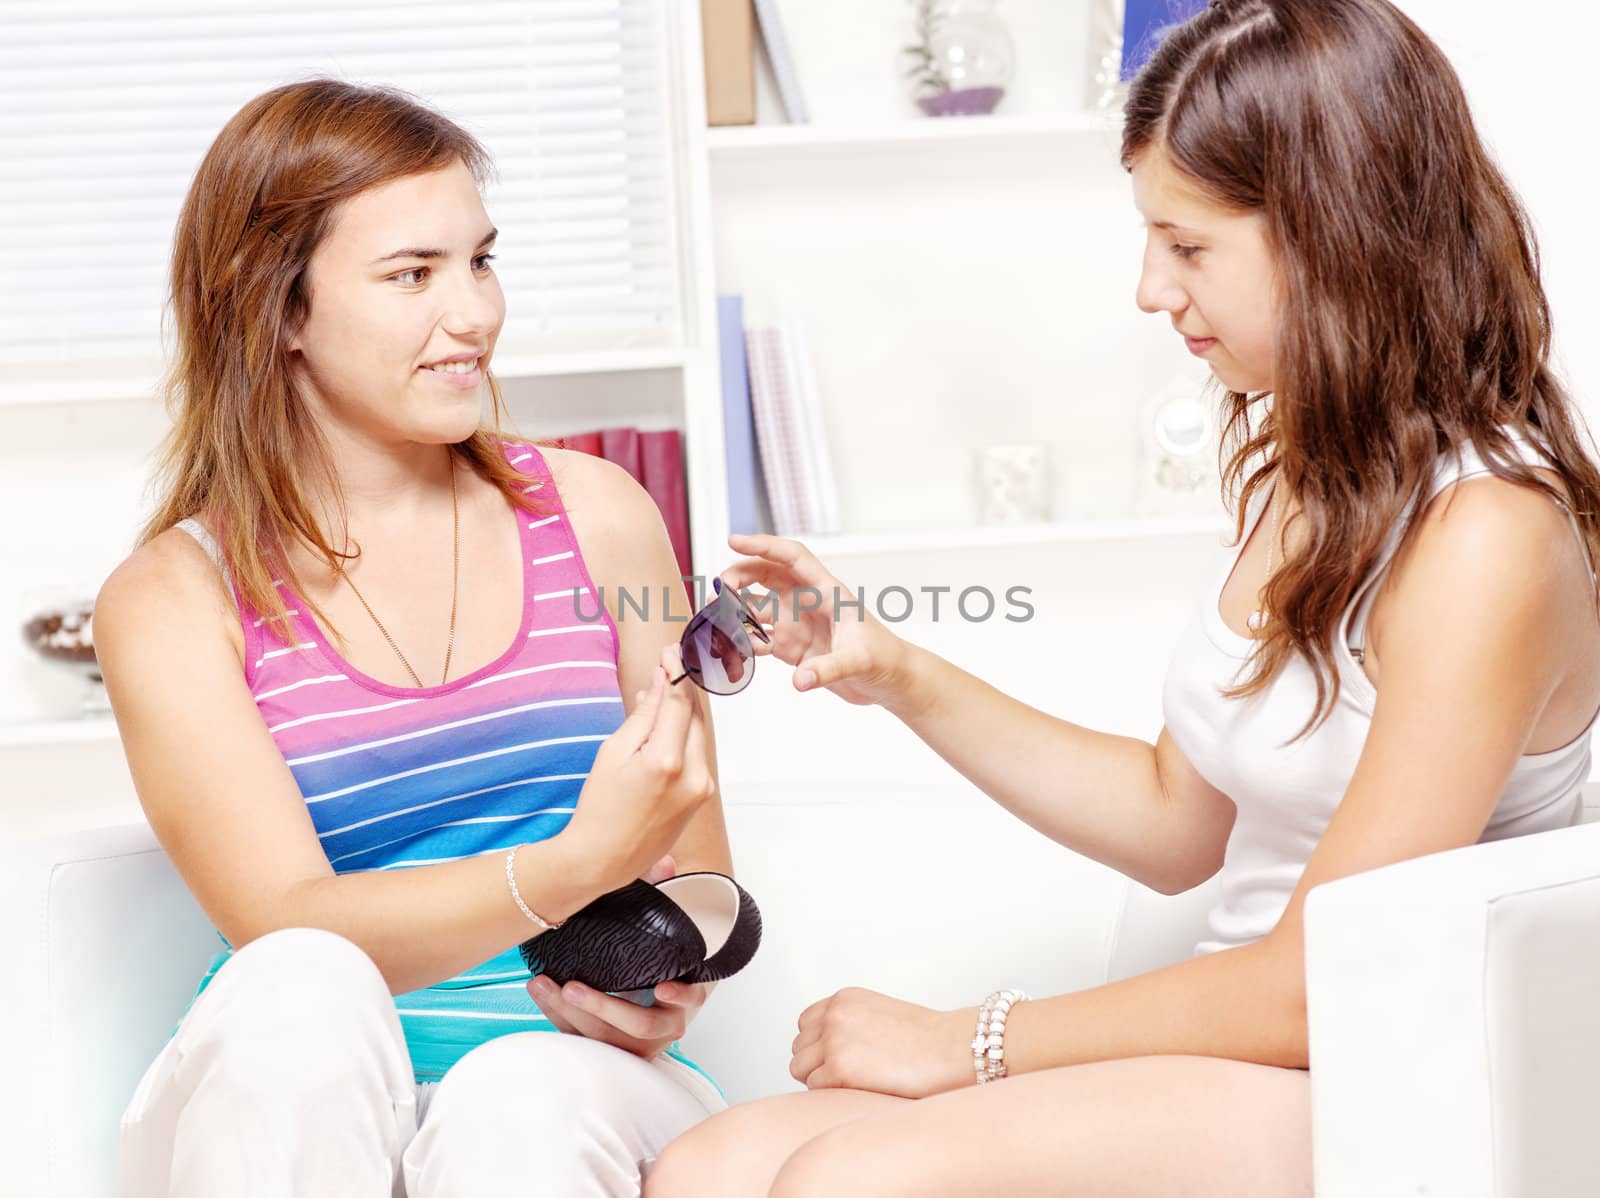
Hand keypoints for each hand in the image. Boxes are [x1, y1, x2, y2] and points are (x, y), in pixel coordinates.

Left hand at [526, 855, 712, 1058]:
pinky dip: (558, 1016)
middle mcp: (666, 1024)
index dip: (679, 996)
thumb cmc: (660, 956)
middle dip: (602, 1007)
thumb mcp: (665, 927)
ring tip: (542, 984)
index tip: (662, 987)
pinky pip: (584, 1038)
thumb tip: (666, 861)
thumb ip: (664, 893)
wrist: (653, 991)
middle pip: (638, 1025)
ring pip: (605, 1038)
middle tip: (571, 987)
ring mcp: (638, 1042)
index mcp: (688, 993)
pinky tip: (540, 991)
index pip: (689, 999)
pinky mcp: (609, 1047)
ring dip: (569, 1014)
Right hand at [527, 974, 711, 1059]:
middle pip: (607, 1035)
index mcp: (622, 1044)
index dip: (557, 1013)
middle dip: (572, 1012)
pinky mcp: (697, 999)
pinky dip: (676, 996)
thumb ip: (584, 990)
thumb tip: (539, 972)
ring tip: (574, 988)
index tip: (535, 985)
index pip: (585, 1037)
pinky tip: (662, 988)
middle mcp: (647, 1041)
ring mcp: (673, 1022)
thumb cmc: (645, 981)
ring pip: (642, 1026)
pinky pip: (688, 1001)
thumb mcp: (615, 990)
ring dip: (605, 1008)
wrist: (695, 968)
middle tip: (547, 984)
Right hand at [558, 644, 715, 891]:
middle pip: (696, 716)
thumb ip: (644, 715)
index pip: (681, 702)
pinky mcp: (702, 797)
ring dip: (682, 712)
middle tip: (665, 664)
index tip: (669, 651)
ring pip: (697, 735)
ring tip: (656, 696)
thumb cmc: (599, 807)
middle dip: (682, 688)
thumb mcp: (613, 753)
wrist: (602, 859)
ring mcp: (702, 789)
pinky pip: (695, 755)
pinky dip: (682, 737)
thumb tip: (662, 681)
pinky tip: (661, 729)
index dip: (677, 671)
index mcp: (667, 762)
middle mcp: (693, 776)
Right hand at [720, 534, 913, 707]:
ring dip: (736, 608)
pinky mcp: (791, 646)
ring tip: (716, 617)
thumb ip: (829, 669)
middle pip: (766, 575)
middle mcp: (807, 602)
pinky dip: (743, 640)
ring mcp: (797, 624)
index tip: (734, 541)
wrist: (890, 680)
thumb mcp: (859, 661)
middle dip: (740, 576)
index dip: (763, 546)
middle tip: (720, 590)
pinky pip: (759, 637)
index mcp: (826, 591)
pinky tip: (733, 647)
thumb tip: (800, 680)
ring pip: (757, 605)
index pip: (791, 558)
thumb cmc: (883, 658)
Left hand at [788, 986, 974, 1097]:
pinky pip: (814, 1087)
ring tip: (852, 1082)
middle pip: (799, 1047)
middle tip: (848, 1073)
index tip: (837, 1056)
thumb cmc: (925, 1038)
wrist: (949, 1049)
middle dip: (817, 1062)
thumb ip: (849, 1023)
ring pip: (800, 1068)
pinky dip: (831, 1093)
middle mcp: (834, 1015)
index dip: (818, 1044)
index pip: (805, 1023)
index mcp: (844, 999)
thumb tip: (825, 1049)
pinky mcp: (839, 1069)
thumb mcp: (879, 1013)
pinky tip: (857, 1090)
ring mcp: (834, 1041)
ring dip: (820, 1078)